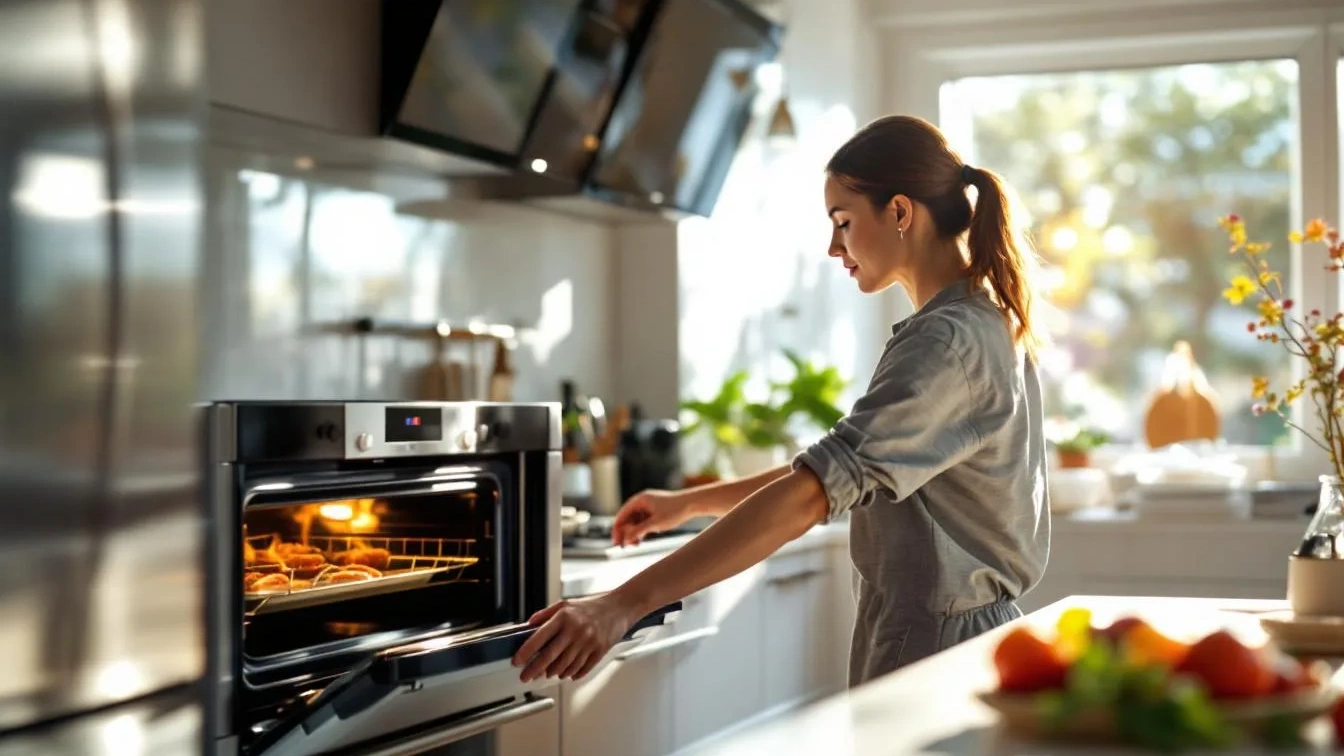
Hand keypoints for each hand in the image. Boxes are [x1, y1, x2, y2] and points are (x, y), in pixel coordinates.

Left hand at [512, 594, 637, 681]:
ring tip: (547, 673)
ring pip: (565, 666)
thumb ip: (545, 615)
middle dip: (534, 669)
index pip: (540, 637)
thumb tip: (528, 626)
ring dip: (553, 673)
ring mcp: (588, 642)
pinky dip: (571, 674)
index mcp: (564, 617)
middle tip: (526, 676)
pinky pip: (581, 669)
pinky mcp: (599, 651)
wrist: (619, 608)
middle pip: (550, 656)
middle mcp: (576, 630)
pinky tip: (566, 673)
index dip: (526, 652)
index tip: (517, 661)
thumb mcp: (565, 604)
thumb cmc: (591, 606)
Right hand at [612, 489, 693, 545]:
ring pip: (634, 521)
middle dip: (625, 532)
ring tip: (635, 545)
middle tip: (624, 547)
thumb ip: (639, 531)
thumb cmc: (675, 511)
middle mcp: (642, 501)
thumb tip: (625, 540)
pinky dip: (640, 530)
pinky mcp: (654, 510)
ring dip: (633, 532)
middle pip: (627, 518)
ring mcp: (648, 505)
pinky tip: (642, 539)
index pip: (622, 515)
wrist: (692, 504)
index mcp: (639, 500)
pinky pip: (642, 521)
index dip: (617, 529)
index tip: (616, 542)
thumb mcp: (655, 523)